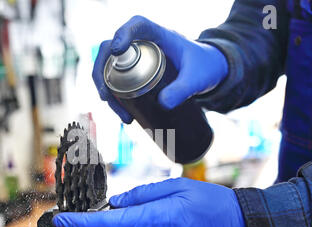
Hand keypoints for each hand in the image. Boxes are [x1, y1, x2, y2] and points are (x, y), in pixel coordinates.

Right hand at [92, 15, 228, 123]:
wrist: (208, 71)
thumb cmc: (204, 67)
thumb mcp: (197, 78)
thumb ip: (184, 89)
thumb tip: (163, 104)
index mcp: (159, 35)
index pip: (136, 25)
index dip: (122, 33)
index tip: (117, 50)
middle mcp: (142, 44)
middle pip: (110, 50)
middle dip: (102, 74)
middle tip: (107, 97)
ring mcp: (136, 59)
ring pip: (110, 69)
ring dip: (107, 91)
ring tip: (123, 116)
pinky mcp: (135, 74)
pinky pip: (117, 82)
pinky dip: (116, 98)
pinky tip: (125, 114)